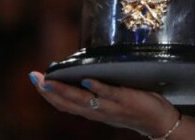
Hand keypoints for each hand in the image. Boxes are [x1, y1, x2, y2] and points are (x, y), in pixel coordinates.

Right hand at [29, 72, 177, 137]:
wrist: (159, 123)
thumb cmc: (135, 107)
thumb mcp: (112, 102)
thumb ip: (99, 92)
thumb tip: (85, 72)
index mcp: (93, 111)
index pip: (65, 105)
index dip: (48, 94)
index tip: (35, 79)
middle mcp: (98, 112)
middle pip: (68, 104)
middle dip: (49, 91)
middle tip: (34, 77)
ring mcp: (112, 107)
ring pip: (84, 101)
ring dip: (66, 91)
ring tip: (50, 80)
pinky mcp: (126, 100)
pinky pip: (110, 95)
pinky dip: (97, 88)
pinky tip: (86, 80)